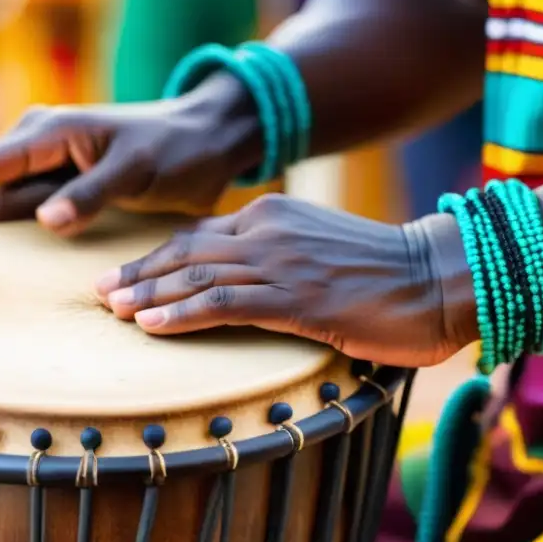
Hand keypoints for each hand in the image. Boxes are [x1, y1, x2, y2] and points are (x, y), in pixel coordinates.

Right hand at [0, 77, 259, 238]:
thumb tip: (47, 219)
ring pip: (5, 206)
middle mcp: (42, 149)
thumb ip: (93, 192)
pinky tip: (2, 269)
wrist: (209, 144)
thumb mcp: (138, 168)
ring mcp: (55, 172)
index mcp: (51, 133)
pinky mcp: (71, 194)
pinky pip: (32, 216)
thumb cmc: (176, 148)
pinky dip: (16, 239)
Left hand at [95, 194, 472, 366]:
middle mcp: (269, 231)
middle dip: (140, 273)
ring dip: (149, 294)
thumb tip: (258, 291)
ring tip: (114, 310)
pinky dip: (182, 314)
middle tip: (101, 293)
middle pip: (187, 251)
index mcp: (275, 215)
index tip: (127, 275)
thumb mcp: (325, 254)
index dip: (158, 256)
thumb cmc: (390, 274)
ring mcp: (281, 263)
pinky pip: (224, 303)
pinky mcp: (296, 298)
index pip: (200, 235)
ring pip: (196, 275)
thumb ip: (285, 261)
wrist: (441, 276)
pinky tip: (151, 326)